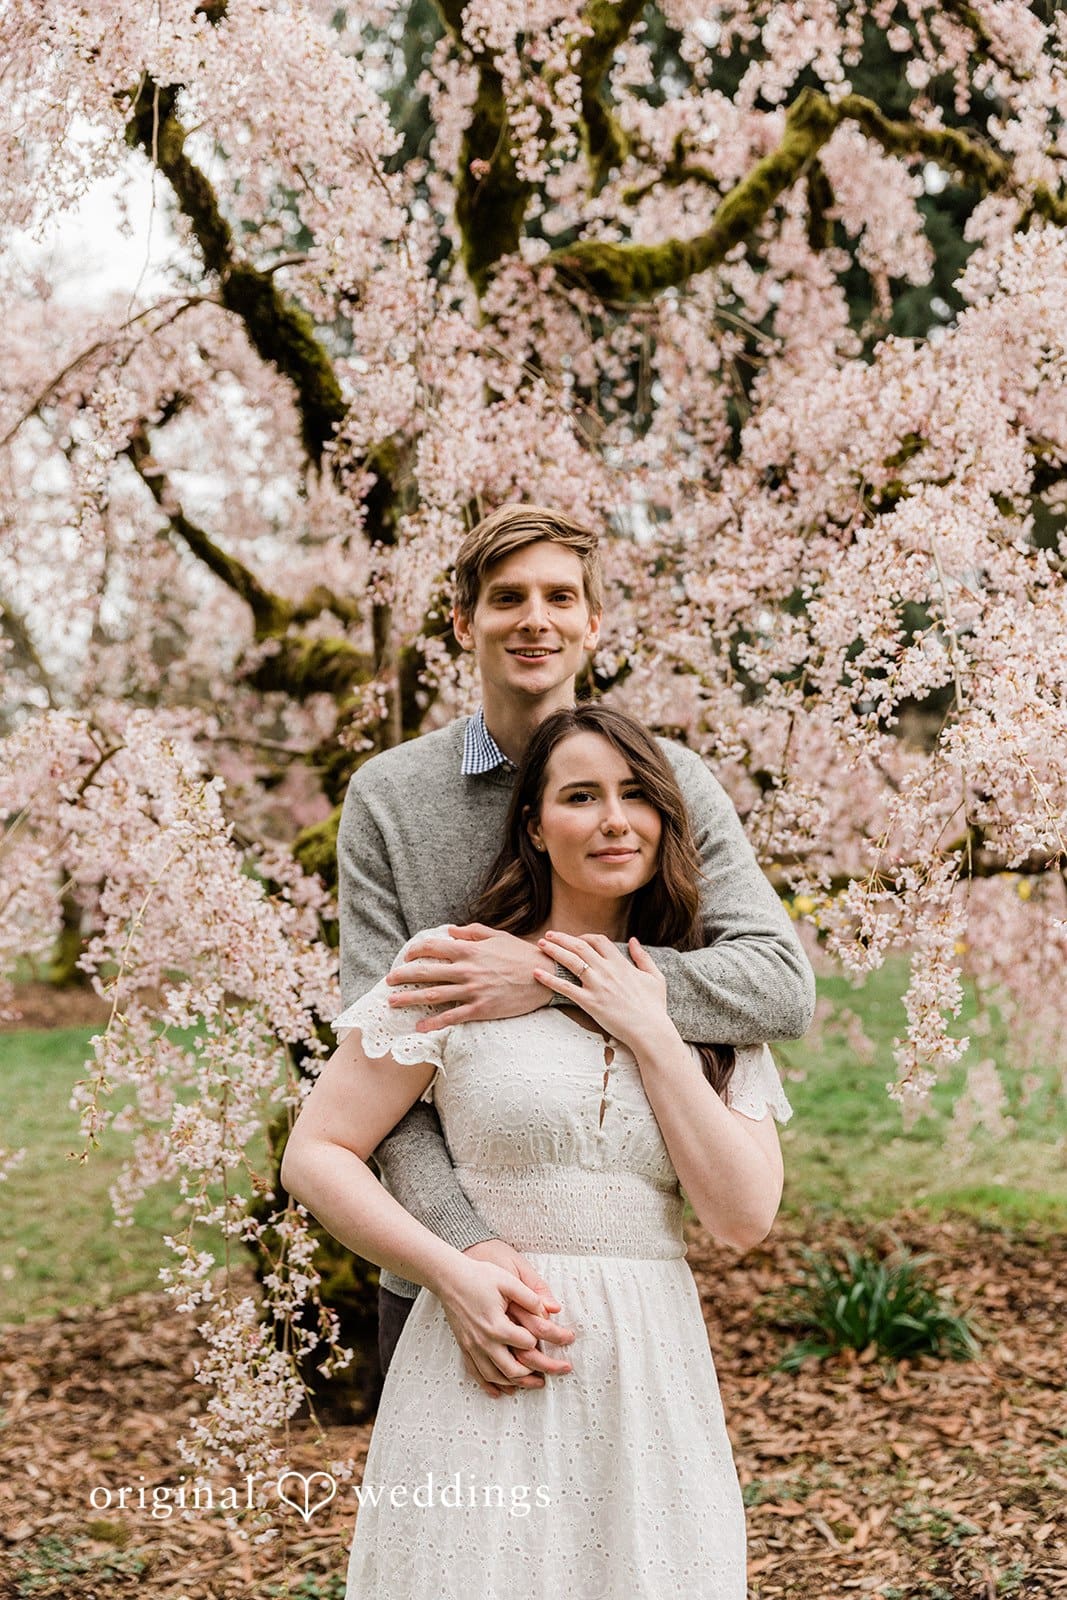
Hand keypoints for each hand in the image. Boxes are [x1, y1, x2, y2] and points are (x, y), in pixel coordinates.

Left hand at [385, 925, 550, 1030]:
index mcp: (469, 950)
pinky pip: (453, 1016)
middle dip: (403, 976)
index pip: (434, 947)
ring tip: (392, 1002)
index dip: (416, 951)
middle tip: (388, 981)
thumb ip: (472, 932)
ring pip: (434, 995)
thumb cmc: (522, 955)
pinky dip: (434, 1023)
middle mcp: (467, 970)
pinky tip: (420, 1027)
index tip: (406, 955)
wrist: (545, 976)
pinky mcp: (481, 1008)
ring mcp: (473, 990)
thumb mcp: (497, 936)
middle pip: (426, 972)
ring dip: (410, 999)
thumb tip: (451, 930)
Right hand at [463, 1240, 574, 1395]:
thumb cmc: (479, 1276)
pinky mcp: (464, 1347)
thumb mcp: (507, 1280)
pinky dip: (489, 1385)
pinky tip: (499, 1391)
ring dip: (515, 1384)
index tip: (551, 1337)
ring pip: (495, 1376)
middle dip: (534, 1375)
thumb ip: (529, 1296)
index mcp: (497, 1325)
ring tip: (532, 1384)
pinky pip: (476, 1373)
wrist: (448, 1278)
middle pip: (512, 1369)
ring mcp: (472, 1346)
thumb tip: (552, 1309)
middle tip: (552, 1374)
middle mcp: (484, 1341)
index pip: (526, 1343)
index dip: (540, 1341)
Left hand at [533, 932, 669, 1051]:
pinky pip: (565, 988)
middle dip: (562, 938)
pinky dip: (549, 979)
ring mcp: (597, 986)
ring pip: (570, 961)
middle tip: (548, 935)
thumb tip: (633, 940)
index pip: (598, 941)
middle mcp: (607, 970)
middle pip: (580, 946)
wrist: (650, 1030)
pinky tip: (536, 973)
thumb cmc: (654, 1007)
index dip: (584, 936)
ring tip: (540, 945)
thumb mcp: (655, 977)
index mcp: (621, 964)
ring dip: (553, 951)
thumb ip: (643, 957)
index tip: (575, 939)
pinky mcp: (590, 1002)